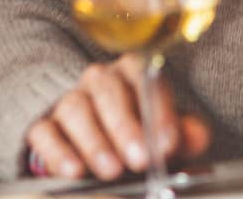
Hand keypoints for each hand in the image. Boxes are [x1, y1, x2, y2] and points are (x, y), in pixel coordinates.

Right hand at [25, 54, 211, 179]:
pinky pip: (45, 134)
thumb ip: (184, 133)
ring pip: (76, 110)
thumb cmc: (138, 133)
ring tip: (111, 169)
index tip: (169, 143)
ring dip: (95, 142)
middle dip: (126, 127)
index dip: (159, 111)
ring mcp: (68, 100)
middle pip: (109, 92)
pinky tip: (74, 171)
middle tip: (141, 159)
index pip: (146, 79)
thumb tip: (199, 137)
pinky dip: (58, 153)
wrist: (95, 143)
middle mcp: (99, 79)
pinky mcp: (43, 125)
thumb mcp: (164, 132)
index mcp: (133, 72)